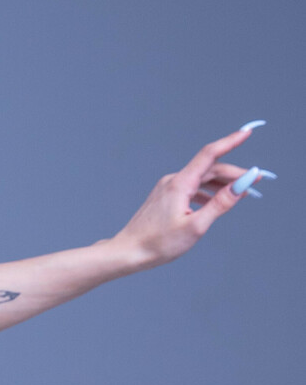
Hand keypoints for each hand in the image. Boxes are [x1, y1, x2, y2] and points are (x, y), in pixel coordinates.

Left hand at [112, 126, 264, 268]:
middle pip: (210, 169)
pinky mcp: (166, 197)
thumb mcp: (196, 226)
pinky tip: (217, 201)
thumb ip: (220, 204)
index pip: (210, 154)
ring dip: (223, 184)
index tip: (247, 132)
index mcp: (180, 184)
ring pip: (202, 179)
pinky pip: (193, 188)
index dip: (231, 141)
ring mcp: (168, 188)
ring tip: (243, 194)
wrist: (128, 252)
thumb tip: (242, 185)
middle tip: (257, 182)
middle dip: (235, 174)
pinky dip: (208, 192)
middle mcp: (174, 181)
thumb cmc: (158, 244)